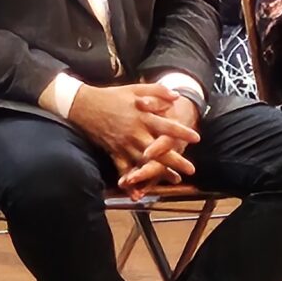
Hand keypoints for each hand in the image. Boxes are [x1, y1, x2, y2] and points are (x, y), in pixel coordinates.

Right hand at [72, 82, 200, 188]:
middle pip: (159, 149)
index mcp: (143, 116)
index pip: (166, 126)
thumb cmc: (112, 96)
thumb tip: (176, 96)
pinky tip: (138, 192)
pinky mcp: (114, 152)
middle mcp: (136, 132)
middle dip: (176, 160)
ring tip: (174, 180)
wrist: (85, 105)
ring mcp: (125, 144)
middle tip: (191, 169)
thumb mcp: (136, 88)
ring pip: (145, 162)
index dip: (182, 132)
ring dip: (160, 172)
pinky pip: (123, 169)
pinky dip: (130, 181)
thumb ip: (157, 91)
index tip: (196, 138)